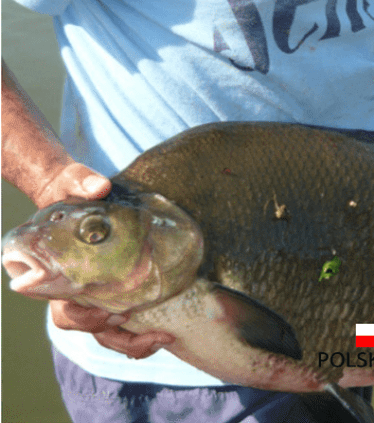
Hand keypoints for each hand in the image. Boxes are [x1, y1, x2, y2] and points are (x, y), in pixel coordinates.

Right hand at [42, 163, 174, 358]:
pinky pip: (121, 320)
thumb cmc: (67, 191)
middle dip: (121, 338)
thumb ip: (82, 182)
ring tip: (161, 337)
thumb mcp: (72, 183)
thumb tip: (99, 187)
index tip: (113, 312)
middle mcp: (75, 291)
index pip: (67, 312)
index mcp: (60, 275)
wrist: (68, 193)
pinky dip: (138, 330)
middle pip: (91, 328)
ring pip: (107, 331)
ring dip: (133, 341)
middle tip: (153, 335)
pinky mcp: (112, 287)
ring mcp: (94, 292)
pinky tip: (162, 331)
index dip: (87, 319)